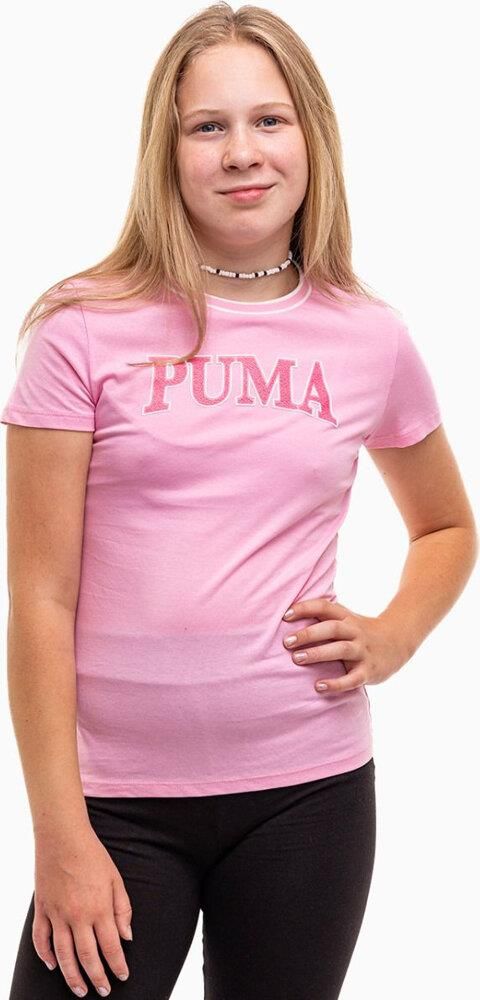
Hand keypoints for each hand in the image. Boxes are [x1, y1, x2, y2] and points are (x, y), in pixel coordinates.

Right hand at [32, 823, 131, 996]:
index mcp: (99, 909)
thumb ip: (122, 910)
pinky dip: (45, 955)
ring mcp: (57, 915)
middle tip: (103, 991)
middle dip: (97, 978)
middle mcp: (78, 916)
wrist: (63, 837)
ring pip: (64, 955)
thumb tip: (127, 937)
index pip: (111, 947)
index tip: (123, 976)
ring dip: (72, 976)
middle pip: (87, 957)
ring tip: (80, 991)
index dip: (117, 965)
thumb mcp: (115, 879)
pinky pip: (41, 939)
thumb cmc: (92, 856)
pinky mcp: (42, 910)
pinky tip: (52, 966)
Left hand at [282, 597, 407, 693]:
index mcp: (346, 617)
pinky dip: (336, 684)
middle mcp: (355, 632)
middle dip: (308, 634)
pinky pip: (352, 678)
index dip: (305, 608)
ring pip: (341, 650)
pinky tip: (318, 686)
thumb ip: (322, 618)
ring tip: (296, 659)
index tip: (285, 615)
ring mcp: (363, 651)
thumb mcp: (346, 620)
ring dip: (318, 654)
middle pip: (331, 628)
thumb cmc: (359, 632)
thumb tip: (286, 616)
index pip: (325, 607)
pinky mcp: (369, 671)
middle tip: (286, 642)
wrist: (398, 642)